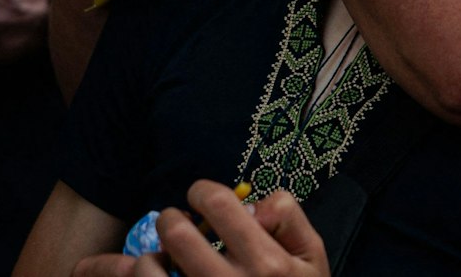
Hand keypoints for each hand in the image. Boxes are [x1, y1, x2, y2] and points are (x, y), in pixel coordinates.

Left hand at [72, 183, 328, 276]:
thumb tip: (251, 202)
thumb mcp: (312, 258)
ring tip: (162, 260)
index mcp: (269, 264)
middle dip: (171, 220)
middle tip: (176, 225)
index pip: (220, 204)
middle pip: (177, 233)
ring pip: (148, 269)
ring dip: (150, 258)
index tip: (200, 198)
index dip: (203, 192)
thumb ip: (288, 217)